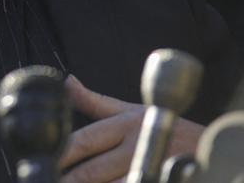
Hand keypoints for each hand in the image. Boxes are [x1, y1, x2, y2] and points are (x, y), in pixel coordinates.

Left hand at [59, 76, 202, 182]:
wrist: (210, 147)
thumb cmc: (165, 128)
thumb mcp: (132, 110)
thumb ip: (95, 101)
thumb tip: (66, 81)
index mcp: (126, 125)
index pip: (85, 140)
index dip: (61, 153)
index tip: (43, 160)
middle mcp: (137, 147)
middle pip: (92, 170)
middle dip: (69, 178)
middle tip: (50, 179)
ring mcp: (151, 168)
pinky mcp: (161, 180)